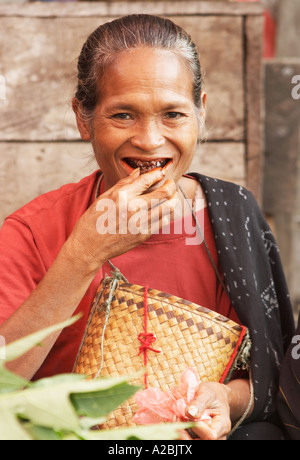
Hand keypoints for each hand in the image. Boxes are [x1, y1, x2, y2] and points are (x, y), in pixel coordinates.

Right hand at [63, 168, 177, 273]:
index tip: (161, 172)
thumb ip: (123, 184)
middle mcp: (133, 208)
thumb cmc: (93, 221)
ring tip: (172, 196)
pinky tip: (162, 211)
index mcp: (122, 196)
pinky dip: (166, 214)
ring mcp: (140, 223)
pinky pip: (163, 221)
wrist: (89, 247)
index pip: (147, 179)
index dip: (157, 173)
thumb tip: (137, 172)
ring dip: (174, 199)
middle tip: (170, 183)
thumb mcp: (104, 198)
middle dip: (171, 185)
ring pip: (168, 207)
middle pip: (164, 192)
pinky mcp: (143, 235)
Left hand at [180, 378, 251, 440]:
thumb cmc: (213, 394)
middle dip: (184, 432)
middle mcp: (218, 436)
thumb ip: (199, 402)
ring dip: (181, 432)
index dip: (197, 428)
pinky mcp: (200, 438)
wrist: (216, 398)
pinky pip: (188, 439)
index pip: (210, 435)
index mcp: (222, 425)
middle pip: (200, 443)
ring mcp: (208, 439)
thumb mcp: (207, 393)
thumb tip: (189, 413)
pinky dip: (180, 432)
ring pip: (192, 442)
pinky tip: (177, 421)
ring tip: (177, 417)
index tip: (187, 415)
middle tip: (177, 417)